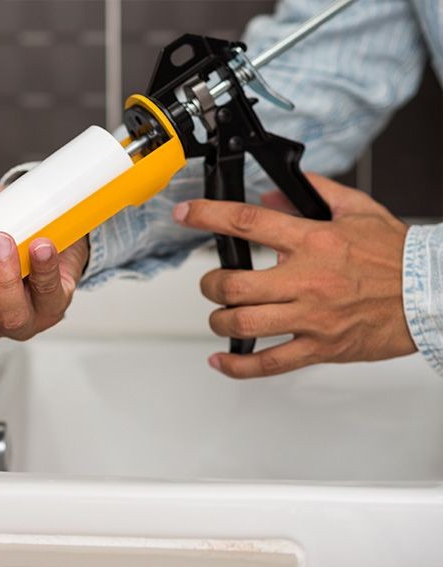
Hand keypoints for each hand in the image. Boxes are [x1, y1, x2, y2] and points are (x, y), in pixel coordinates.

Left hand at [172, 173, 415, 377]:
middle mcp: (306, 279)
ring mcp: (311, 317)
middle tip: (211, 284)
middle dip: (210, 285)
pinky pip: (269, 363)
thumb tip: (271, 196)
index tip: (185, 214)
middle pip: (234, 285)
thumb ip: (313, 194)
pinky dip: (238, 366)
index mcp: (313, 241)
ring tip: (220, 315)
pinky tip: (222, 360)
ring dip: (219, 321)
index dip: (208, 216)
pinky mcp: (320, 347)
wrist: (432, 294)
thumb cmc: (396, 255)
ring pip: (244, 324)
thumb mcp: (357, 209)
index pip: (248, 223)